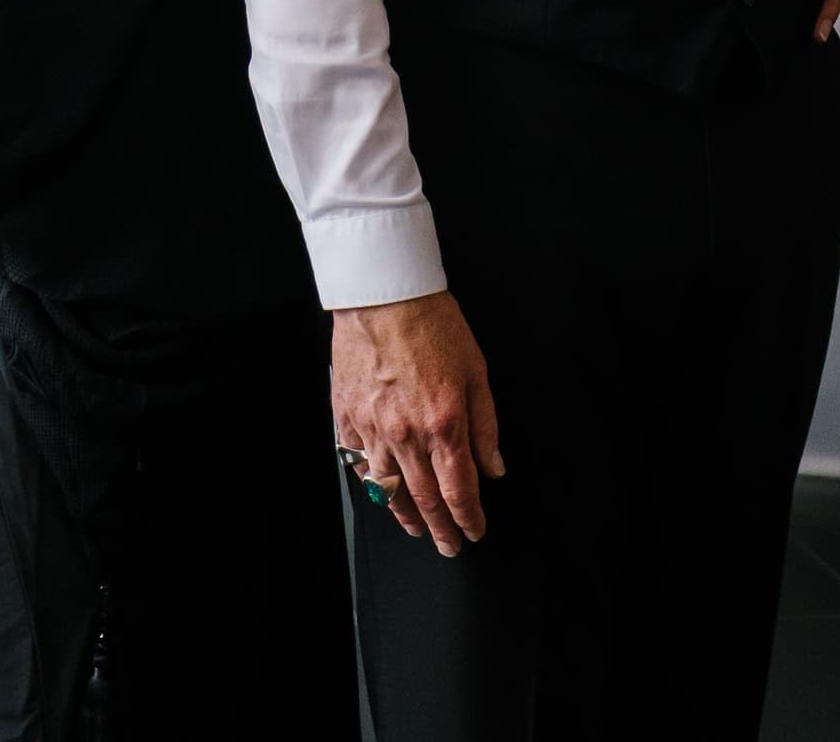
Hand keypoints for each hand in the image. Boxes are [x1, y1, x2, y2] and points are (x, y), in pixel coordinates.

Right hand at [331, 292, 502, 556]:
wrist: (382, 295)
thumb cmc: (432, 325)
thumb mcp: (477, 372)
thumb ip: (486, 426)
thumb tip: (494, 467)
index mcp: (443, 425)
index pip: (460, 490)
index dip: (470, 518)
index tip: (476, 531)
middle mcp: (405, 434)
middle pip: (425, 498)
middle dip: (441, 528)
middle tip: (449, 545)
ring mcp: (371, 427)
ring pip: (388, 487)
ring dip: (404, 513)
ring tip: (415, 527)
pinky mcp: (346, 414)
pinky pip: (357, 460)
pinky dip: (371, 481)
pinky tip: (380, 489)